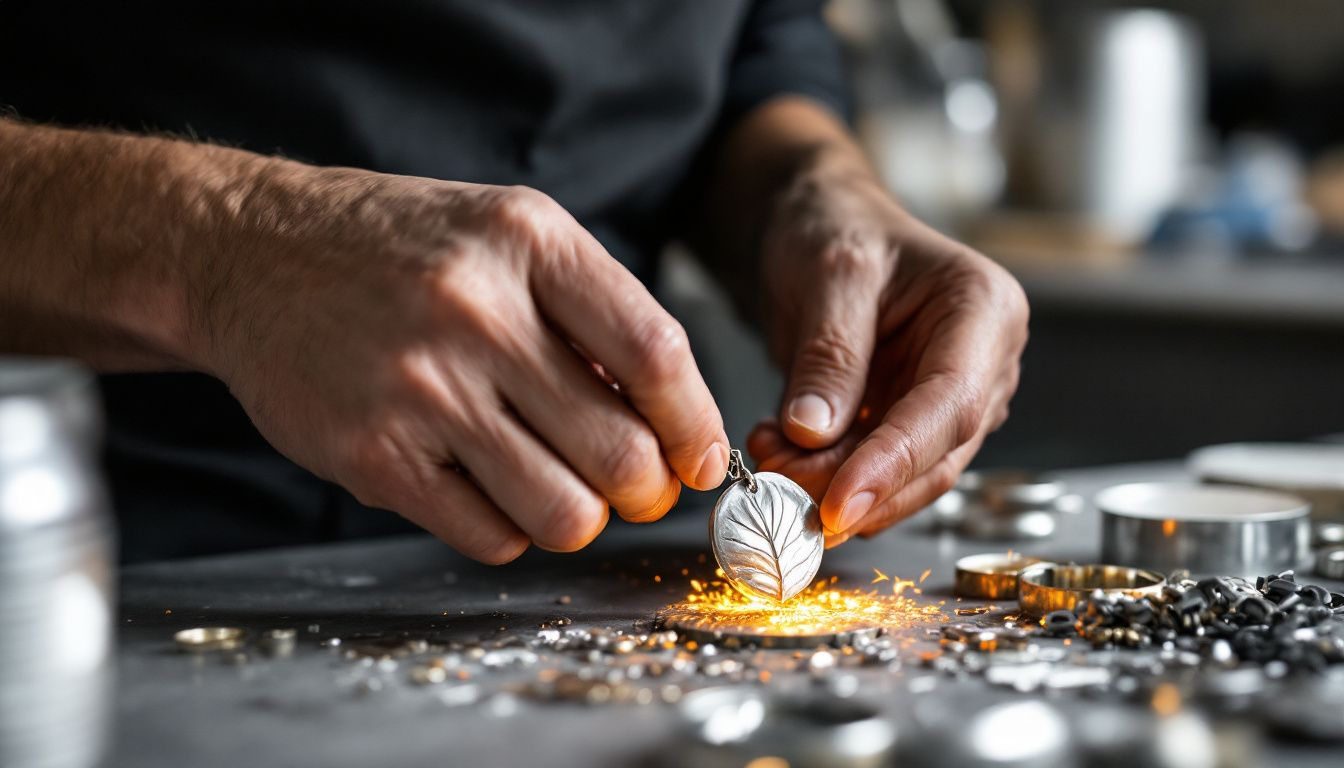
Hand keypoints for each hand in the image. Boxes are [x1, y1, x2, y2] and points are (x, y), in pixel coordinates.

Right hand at [200, 167, 729, 562]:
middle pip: (622, 450)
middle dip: (648, 486)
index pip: (656, 353)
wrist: (250, 252)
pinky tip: (491, 488)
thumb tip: (673, 423)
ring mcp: (419, 388)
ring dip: (583, 516)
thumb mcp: (507, 236)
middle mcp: (475, 311)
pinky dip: (511, 528)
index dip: (697, 422)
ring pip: (565, 512)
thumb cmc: (400, 248)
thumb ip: (592, 315)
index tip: (703, 455)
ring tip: (565, 487)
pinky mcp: (372, 456)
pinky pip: (491, 537)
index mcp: (527, 241)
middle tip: (637, 482)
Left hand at [745, 164, 1027, 545]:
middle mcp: (984, 362)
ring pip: (907, 475)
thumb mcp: (828, 276)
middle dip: (857, 484)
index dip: (896, 463)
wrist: (818, 224)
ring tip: (771, 459)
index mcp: (984, 309)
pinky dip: (829, 476)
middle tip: (781, 487)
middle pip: (935, 453)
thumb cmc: (834, 227)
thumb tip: (814, 435)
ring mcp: (952, 397)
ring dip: (836, 485)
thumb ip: (828, 356)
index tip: (840, 503)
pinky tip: (781, 454)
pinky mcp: (912, 422)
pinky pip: (878, 469)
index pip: (951, 405)